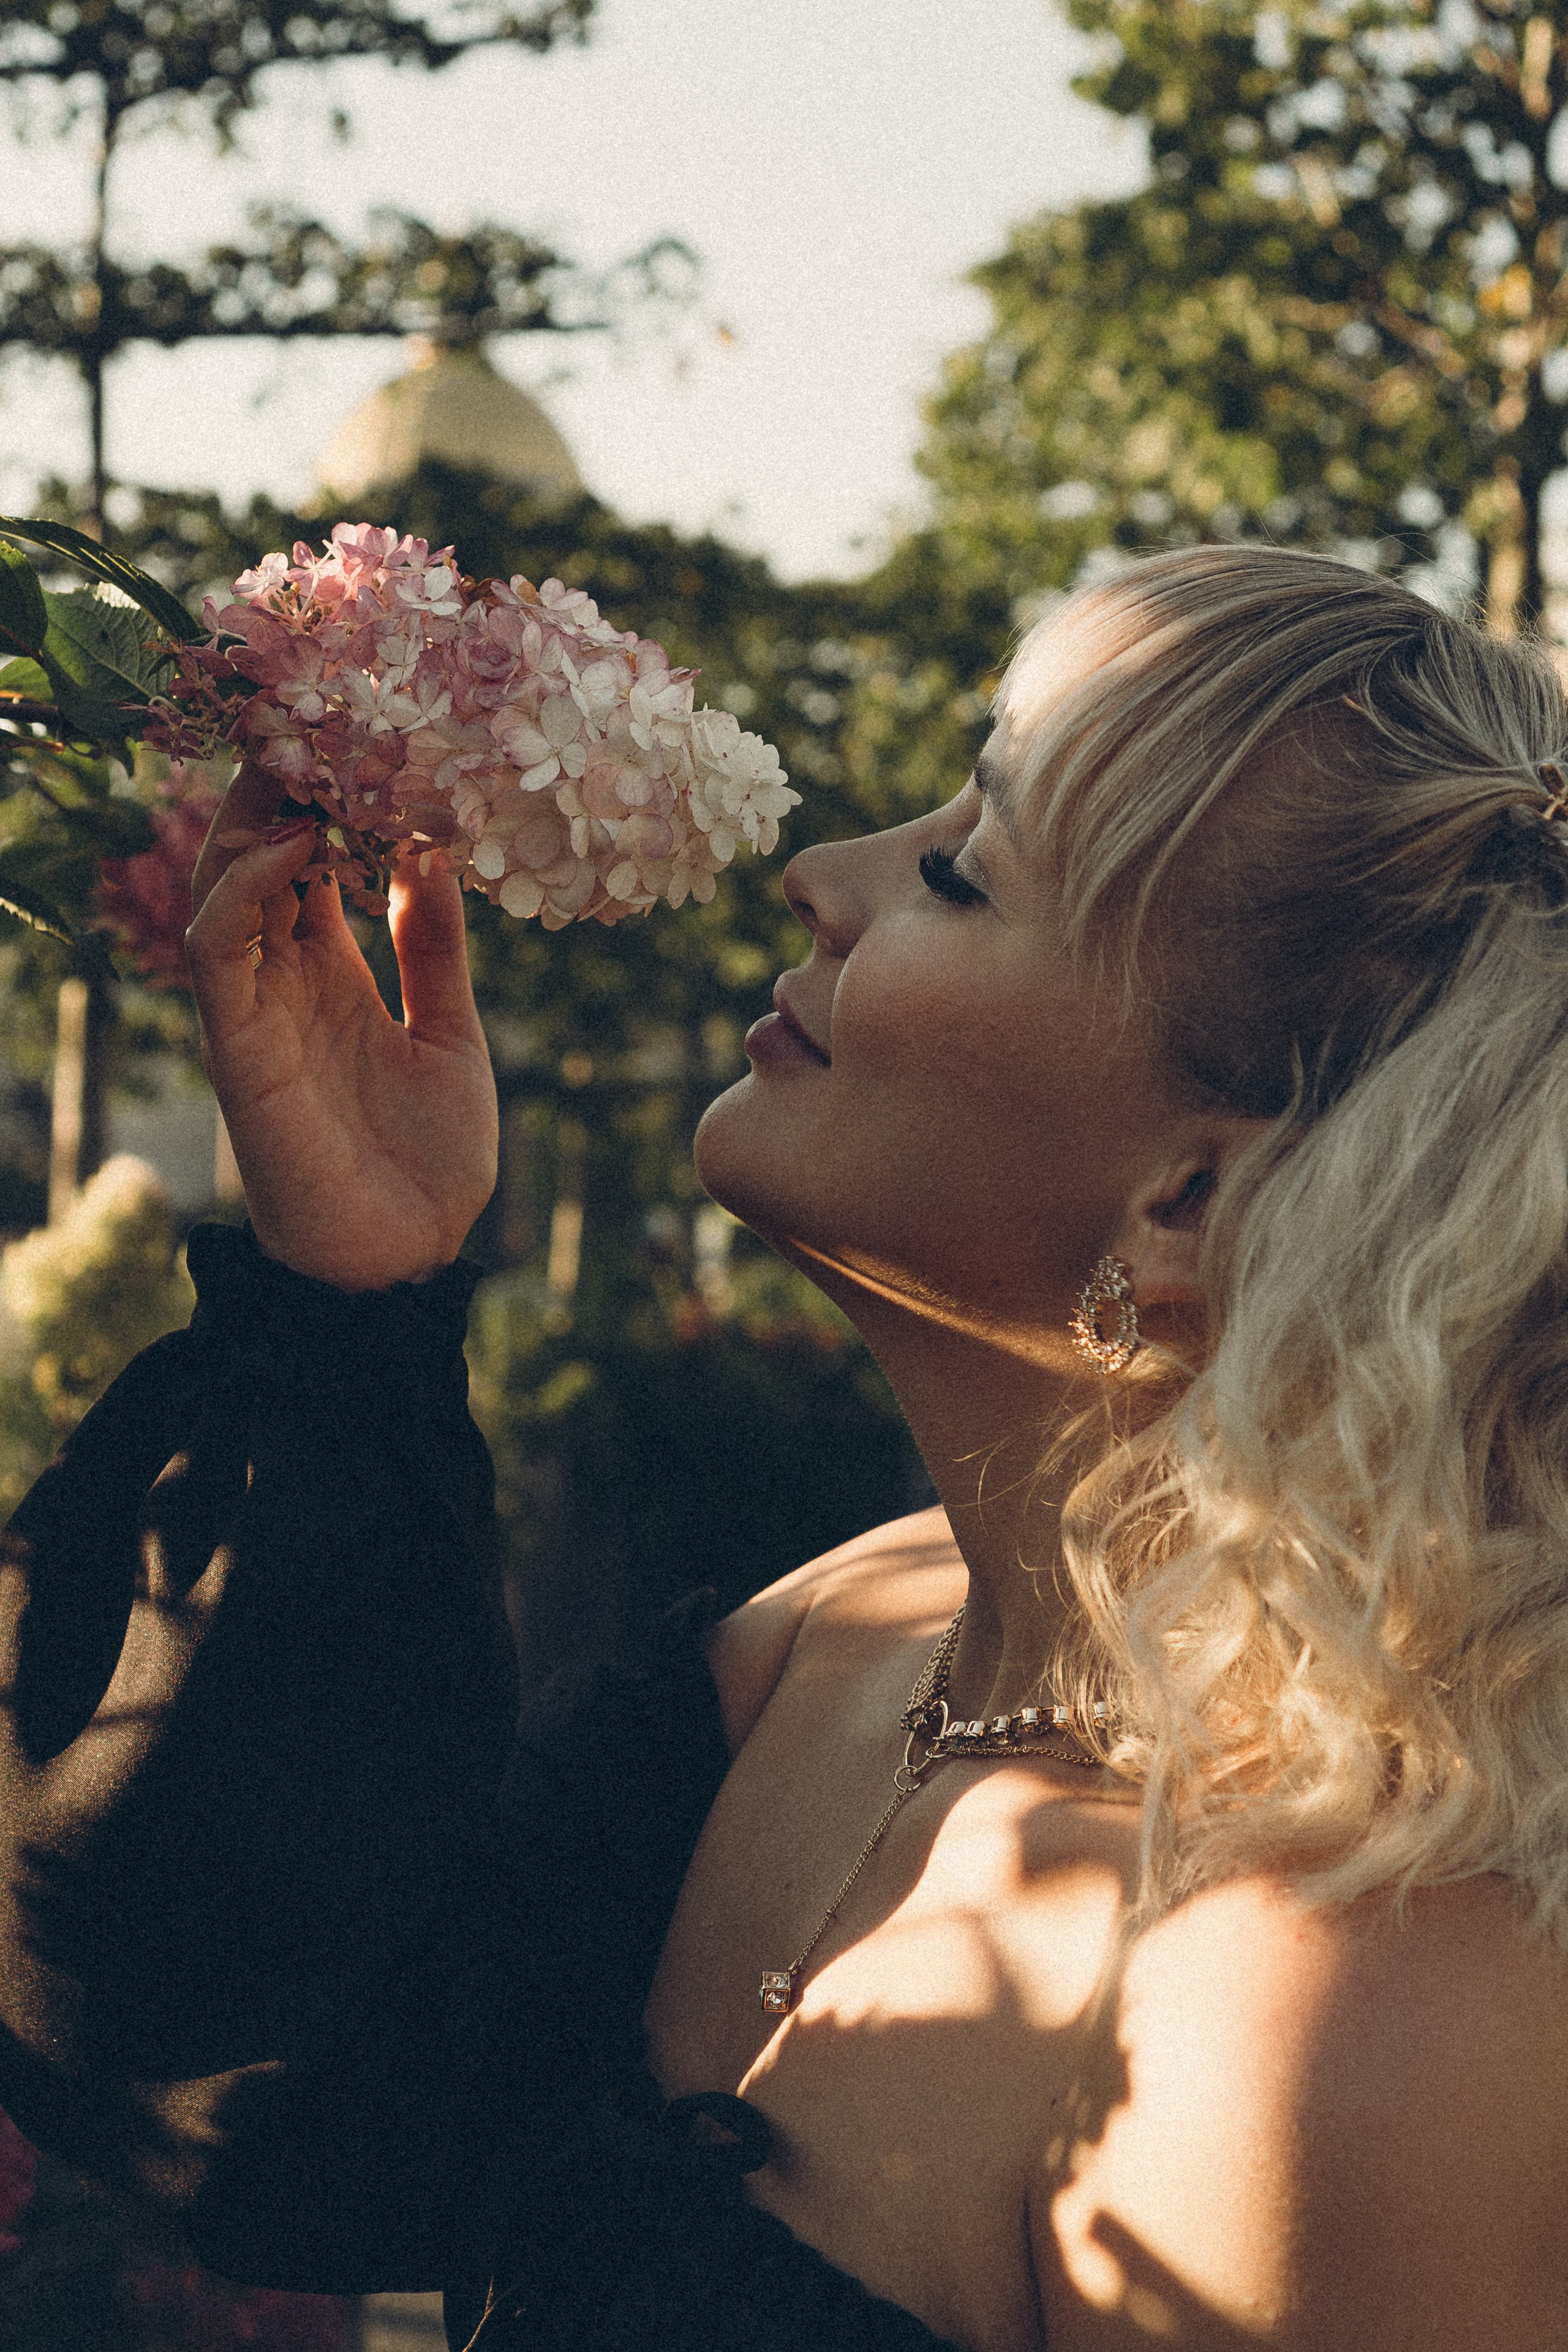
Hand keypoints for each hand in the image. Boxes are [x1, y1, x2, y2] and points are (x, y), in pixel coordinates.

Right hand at [185, 764, 497, 1289]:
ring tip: (308, 759)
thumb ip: (436, 946)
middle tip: (325, 720)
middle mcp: (287, 979)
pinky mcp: (237, 1041)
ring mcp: (256, 1006)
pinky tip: (292, 845)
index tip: (366, 737)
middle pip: (257, 855)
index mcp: (336, 973)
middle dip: (282, 787)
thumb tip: (435, 850)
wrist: (409, 1256)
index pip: (310, 862)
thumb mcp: (453, 1032)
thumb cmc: (431, 1159)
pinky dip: (244, 886)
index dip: (328, 799)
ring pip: (222, 884)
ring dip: (256, 818)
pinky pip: (217, 944)